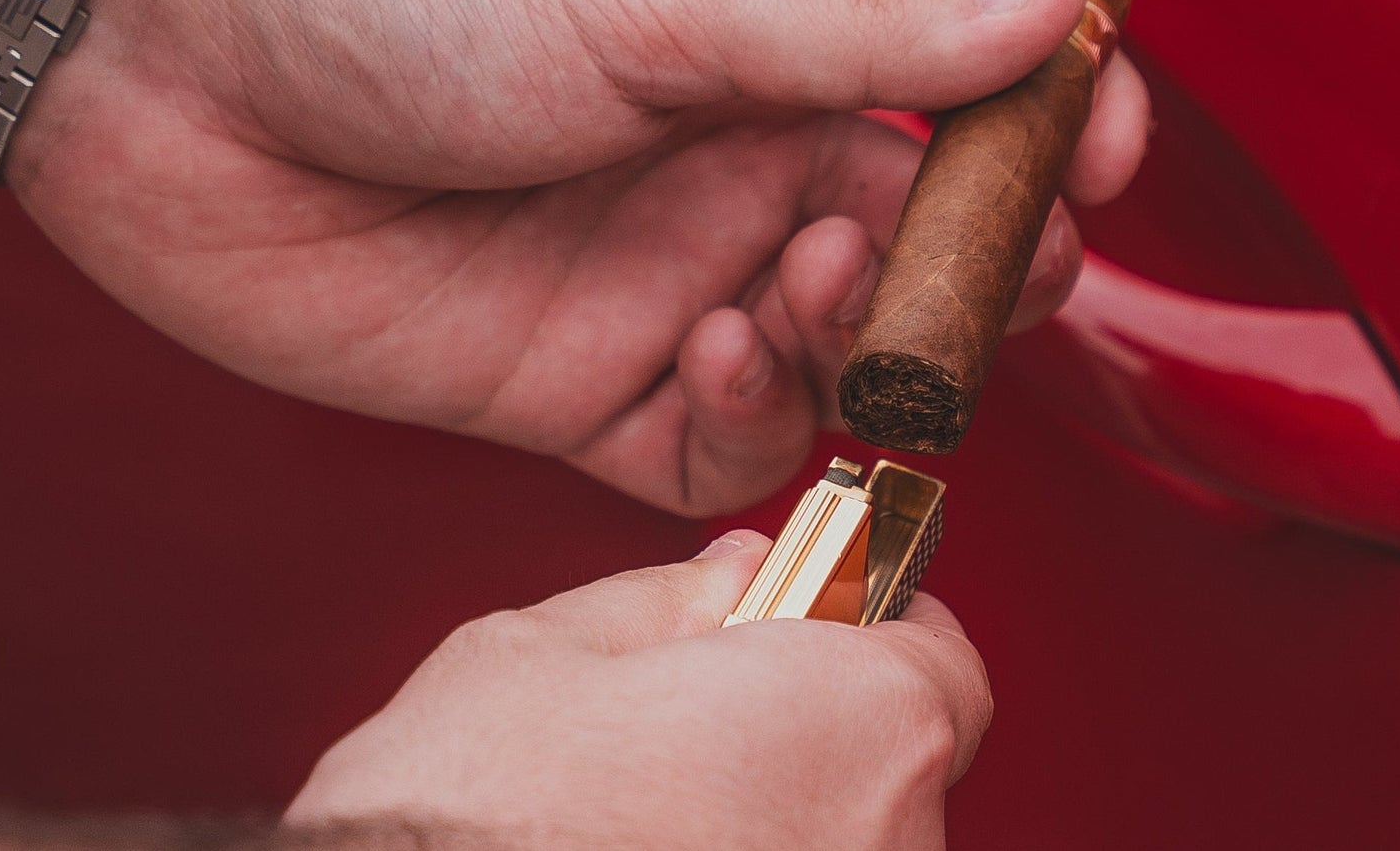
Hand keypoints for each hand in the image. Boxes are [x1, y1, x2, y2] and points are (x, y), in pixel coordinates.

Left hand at [12, 0, 1152, 513]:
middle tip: (970, 258)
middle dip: (973, 254)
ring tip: (805, 275)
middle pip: (924, 225)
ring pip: (840, 348)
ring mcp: (655, 261)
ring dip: (864, 334)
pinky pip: (718, 441)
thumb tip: (1054, 3)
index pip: (961, 57)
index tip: (1096, 152)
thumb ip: (853, 22)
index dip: (1050, 109)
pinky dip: (756, 423)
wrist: (153, 53)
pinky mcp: (574, 378)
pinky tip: (720, 347)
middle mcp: (725, 135)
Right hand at [283, 531, 990, 849]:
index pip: (938, 657)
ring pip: (835, 843)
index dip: (862, 631)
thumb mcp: (536, 654)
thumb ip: (666, 602)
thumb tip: (732, 576)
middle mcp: (887, 841)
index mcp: (857, 720)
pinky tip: (645, 849)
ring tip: (644, 817)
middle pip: (889, 768)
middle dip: (804, 739)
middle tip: (692, 729)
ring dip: (768, 823)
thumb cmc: (462, 821)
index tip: (803, 627)